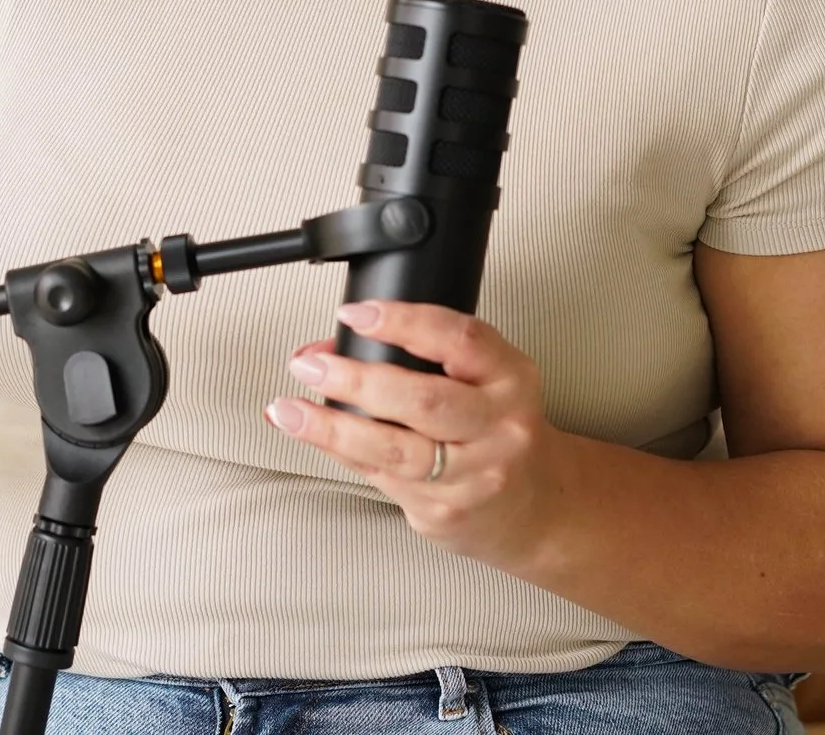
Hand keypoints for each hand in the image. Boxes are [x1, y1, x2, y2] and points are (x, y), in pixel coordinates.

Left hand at [266, 300, 567, 566]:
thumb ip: (421, 356)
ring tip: (290, 410)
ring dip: (331, 428)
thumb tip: (330, 345)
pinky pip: (381, 477)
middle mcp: (498, 428)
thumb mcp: (484, 378)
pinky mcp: (444, 512)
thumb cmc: (496, 430)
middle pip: (423, 400)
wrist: (534, 508)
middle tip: (311, 365)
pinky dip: (340, 452)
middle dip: (356, 379)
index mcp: (510, 378)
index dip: (404, 322)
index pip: (461, 340)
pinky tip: (313, 436)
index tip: (356, 314)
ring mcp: (472, 476)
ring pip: (394, 450)